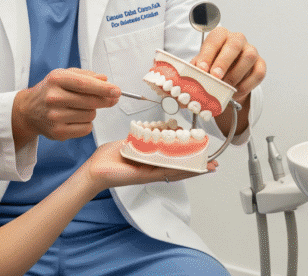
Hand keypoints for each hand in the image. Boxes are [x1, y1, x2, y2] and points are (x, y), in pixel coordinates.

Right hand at [12, 68, 119, 146]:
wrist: (29, 110)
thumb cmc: (50, 90)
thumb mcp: (64, 75)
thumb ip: (86, 75)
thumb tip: (104, 80)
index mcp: (56, 80)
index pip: (84, 84)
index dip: (104, 88)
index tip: (117, 91)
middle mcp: (54, 98)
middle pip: (91, 101)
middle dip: (105, 100)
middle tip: (112, 99)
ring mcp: (55, 117)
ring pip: (90, 115)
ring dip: (92, 111)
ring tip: (81, 107)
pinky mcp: (58, 132)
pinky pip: (86, 128)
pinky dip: (87, 123)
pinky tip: (77, 118)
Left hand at [83, 141, 215, 191]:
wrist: (94, 170)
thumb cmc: (107, 159)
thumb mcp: (128, 143)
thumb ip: (140, 139)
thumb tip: (148, 131)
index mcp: (150, 160)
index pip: (173, 158)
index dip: (188, 156)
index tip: (199, 151)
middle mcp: (153, 168)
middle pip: (180, 167)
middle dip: (197, 165)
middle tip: (212, 163)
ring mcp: (151, 173)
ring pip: (177, 171)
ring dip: (194, 169)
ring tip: (209, 167)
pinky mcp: (145, 176)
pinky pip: (166, 172)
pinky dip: (180, 170)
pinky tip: (191, 168)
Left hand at [190, 27, 264, 136]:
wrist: (227, 80)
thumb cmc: (211, 70)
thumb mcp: (198, 70)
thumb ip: (187, 75)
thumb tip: (169, 89)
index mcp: (219, 36)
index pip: (215, 38)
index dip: (208, 53)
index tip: (202, 69)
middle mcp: (236, 40)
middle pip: (234, 43)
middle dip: (224, 61)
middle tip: (215, 77)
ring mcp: (250, 51)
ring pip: (250, 56)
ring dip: (237, 73)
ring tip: (226, 87)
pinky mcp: (260, 64)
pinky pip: (259, 72)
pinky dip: (248, 83)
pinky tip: (237, 91)